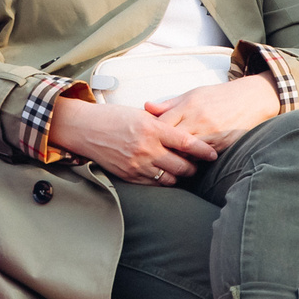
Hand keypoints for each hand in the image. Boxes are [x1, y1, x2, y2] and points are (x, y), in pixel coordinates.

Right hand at [47, 97, 214, 184]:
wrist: (86, 129)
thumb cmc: (113, 117)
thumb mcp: (141, 114)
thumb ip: (162, 123)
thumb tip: (184, 131)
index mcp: (153, 129)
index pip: (186, 143)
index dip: (203, 151)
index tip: (212, 154)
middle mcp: (147, 148)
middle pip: (182, 165)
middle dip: (193, 167)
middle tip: (197, 164)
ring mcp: (138, 164)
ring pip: (170, 178)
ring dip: (179, 176)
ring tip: (182, 170)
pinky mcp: (130, 176)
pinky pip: (154, 184)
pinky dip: (163, 181)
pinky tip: (165, 175)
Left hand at [146, 76, 279, 152]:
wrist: (250, 100)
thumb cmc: (218, 96)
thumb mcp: (192, 94)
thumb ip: (169, 104)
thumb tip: (146, 107)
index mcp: (188, 106)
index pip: (161, 123)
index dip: (151, 133)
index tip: (145, 139)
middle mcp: (197, 121)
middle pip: (170, 140)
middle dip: (159, 148)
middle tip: (150, 155)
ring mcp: (209, 134)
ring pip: (184, 153)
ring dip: (174, 158)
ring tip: (164, 162)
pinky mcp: (220, 146)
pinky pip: (200, 158)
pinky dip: (191, 160)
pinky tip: (184, 163)